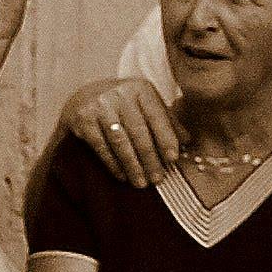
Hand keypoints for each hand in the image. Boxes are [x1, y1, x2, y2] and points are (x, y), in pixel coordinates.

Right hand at [60, 76, 184, 189]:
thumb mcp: (146, 106)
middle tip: (158, 178)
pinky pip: (101, 147)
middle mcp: (120, 94)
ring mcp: (100, 106)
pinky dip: (113, 164)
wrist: (86, 98)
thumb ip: (167, 121)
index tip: (173, 158)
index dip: (166, 138)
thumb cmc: (125, 105)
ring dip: (133, 165)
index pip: (157, 115)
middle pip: (139, 131)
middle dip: (150, 158)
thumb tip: (187, 141)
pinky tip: (122, 176)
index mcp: (140, 88)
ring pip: (120, 142)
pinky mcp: (83, 120)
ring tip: (141, 182)